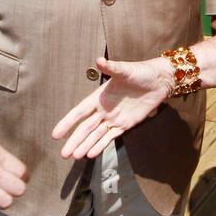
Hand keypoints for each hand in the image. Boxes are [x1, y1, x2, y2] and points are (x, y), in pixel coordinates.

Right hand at [51, 56, 172, 159]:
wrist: (160, 80)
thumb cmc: (141, 72)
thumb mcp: (125, 70)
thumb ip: (112, 68)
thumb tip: (99, 59)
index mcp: (99, 97)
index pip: (79, 112)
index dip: (67, 123)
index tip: (55, 135)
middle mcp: (104, 109)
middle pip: (85, 128)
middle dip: (74, 140)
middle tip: (63, 154)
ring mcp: (114, 118)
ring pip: (95, 135)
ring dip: (85, 145)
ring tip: (74, 156)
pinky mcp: (126, 125)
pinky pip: (110, 137)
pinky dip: (100, 145)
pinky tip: (90, 154)